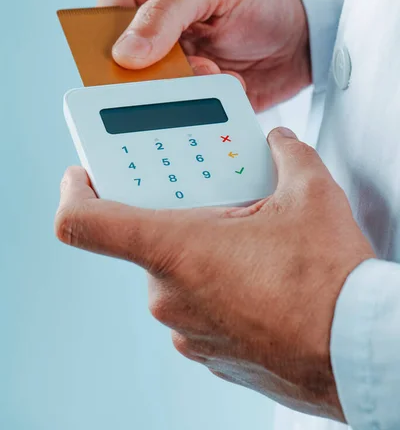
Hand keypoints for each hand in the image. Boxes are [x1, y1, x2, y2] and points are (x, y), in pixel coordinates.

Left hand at [55, 128, 374, 420]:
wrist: (357, 351)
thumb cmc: (327, 280)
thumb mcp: (310, 195)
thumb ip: (287, 156)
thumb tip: (281, 144)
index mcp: (175, 248)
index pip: (85, 221)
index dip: (75, 191)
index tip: (82, 174)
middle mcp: (169, 294)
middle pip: (149, 239)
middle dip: (181, 214)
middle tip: (218, 199)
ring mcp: (187, 329)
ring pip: (178, 272)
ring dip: (203, 250)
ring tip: (250, 239)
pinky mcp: (210, 352)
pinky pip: (199, 304)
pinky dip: (218, 284)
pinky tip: (260, 276)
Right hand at [97, 0, 310, 110]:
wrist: (302, 39)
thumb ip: (166, 13)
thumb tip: (123, 54)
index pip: (102, 17)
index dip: (113, 40)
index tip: (137, 56)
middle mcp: (148, 37)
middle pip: (120, 66)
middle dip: (154, 72)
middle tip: (190, 66)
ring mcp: (168, 72)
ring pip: (149, 95)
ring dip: (185, 88)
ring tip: (220, 71)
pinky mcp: (189, 100)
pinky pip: (179, 113)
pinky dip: (203, 105)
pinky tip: (231, 83)